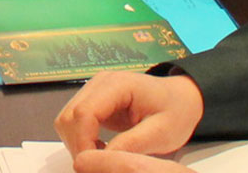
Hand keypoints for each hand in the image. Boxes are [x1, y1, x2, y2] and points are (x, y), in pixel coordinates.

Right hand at [56, 72, 203, 162]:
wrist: (182, 99)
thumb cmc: (176, 111)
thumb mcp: (161, 133)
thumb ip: (131, 145)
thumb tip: (102, 160)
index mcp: (117, 85)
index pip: (84, 113)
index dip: (83, 142)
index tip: (93, 166)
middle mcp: (99, 83)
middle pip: (69, 116)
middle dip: (78, 146)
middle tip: (98, 167)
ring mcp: (94, 90)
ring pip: (66, 119)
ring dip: (77, 143)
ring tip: (102, 158)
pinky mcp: (93, 100)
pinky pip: (73, 121)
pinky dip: (80, 139)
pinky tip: (100, 149)